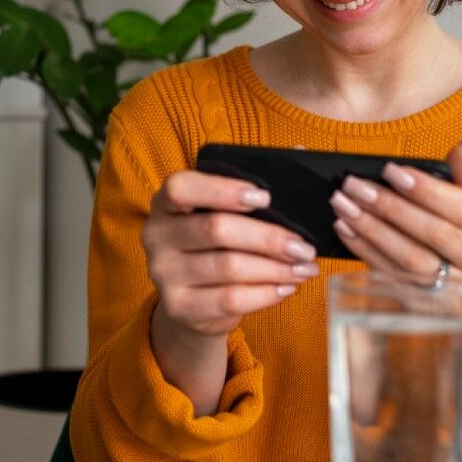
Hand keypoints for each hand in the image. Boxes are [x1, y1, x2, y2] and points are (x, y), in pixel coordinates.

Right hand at [142, 170, 318, 414]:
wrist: (190, 304)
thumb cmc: (213, 249)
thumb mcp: (220, 216)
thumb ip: (250, 190)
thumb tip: (302, 154)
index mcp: (166, 204)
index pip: (182, 188)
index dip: (223, 190)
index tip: (265, 198)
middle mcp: (157, 236)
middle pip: (216, 229)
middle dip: (268, 238)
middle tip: (303, 247)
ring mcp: (164, 274)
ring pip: (229, 267)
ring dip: (275, 268)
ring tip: (303, 268)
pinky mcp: (179, 307)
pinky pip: (231, 299)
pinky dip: (265, 293)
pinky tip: (286, 287)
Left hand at [328, 139, 461, 417]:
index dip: (427, 189)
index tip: (391, 170)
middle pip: (432, 233)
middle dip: (390, 207)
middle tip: (354, 185)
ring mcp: (452, 288)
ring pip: (408, 258)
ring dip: (371, 229)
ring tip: (342, 204)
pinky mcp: (424, 304)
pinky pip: (389, 275)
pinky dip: (363, 250)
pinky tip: (344, 228)